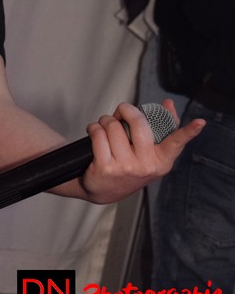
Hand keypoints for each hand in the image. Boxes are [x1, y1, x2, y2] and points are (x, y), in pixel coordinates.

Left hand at [79, 100, 204, 203]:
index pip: (176, 143)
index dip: (188, 132)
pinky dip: (93, 128)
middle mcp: (146, 166)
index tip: (200, 123)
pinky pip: (98, 133)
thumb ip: (161, 128)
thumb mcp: (148, 152)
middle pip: (137, 122)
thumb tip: (169, 104)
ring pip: (113, 126)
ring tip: (106, 128)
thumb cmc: (128, 165)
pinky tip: (95, 133)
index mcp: (161, 160)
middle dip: (125, 110)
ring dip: (105, 121)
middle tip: (120, 113)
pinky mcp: (106, 167)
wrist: (104, 189)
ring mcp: (126, 168)